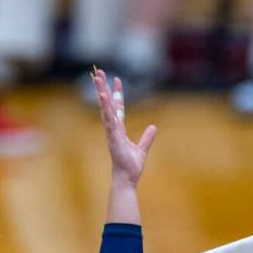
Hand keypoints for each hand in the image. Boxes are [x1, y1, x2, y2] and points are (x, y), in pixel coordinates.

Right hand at [93, 69, 156, 188]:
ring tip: (98, 80)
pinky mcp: (112, 138)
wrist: (126, 180)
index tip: (116, 79)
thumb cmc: (131, 167)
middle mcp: (113, 129)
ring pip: (106, 109)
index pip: (118, 107)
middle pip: (108, 104)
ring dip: (102, 94)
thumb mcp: (142, 149)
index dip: (118, 93)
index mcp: (119, 130)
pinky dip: (106, 109)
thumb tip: (154, 127)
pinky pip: (109, 121)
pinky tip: (103, 97)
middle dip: (103, 88)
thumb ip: (147, 138)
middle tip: (99, 72)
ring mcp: (111, 133)